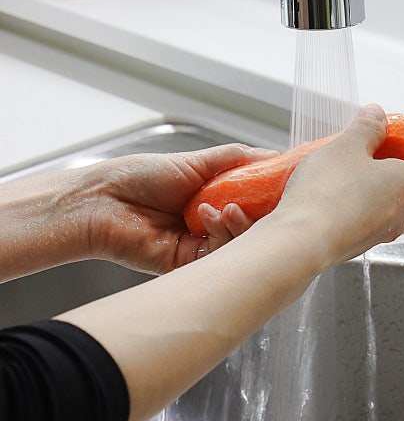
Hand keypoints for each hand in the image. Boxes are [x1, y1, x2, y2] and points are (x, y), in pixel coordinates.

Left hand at [83, 144, 276, 273]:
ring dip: (240, 226)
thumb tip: (272, 155)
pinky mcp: (187, 265)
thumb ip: (235, 159)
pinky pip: (217, 260)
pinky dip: (221, 240)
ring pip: (238, 245)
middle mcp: (209, 223)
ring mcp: (199, 245)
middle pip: (251, 226)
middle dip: (261, 215)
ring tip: (228, 208)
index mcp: (213, 197)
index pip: (254, 201)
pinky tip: (211, 221)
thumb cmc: (138, 177)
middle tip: (266, 203)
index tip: (286, 188)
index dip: (270, 197)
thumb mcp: (194, 160)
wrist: (100, 202)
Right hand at [272, 104, 403, 269]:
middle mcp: (402, 216)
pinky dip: (365, 211)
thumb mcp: (346, 147)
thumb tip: (377, 115)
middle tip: (395, 162)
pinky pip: (372, 226)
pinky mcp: (357, 246)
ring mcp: (380, 235)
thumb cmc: (327, 194)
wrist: (299, 241)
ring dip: (388, 197)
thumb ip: (366, 129)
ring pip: (399, 216)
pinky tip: (339, 196)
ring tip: (361, 175)